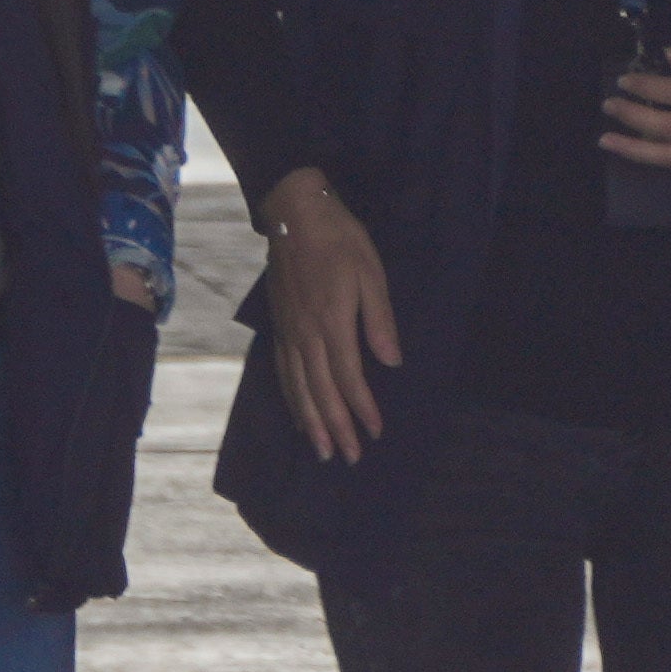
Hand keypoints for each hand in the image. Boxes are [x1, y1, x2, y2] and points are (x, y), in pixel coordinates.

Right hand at [256, 172, 402, 468]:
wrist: (293, 213)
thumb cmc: (340, 239)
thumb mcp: (370, 272)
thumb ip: (379, 319)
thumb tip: (392, 362)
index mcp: (333, 321)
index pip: (349, 377)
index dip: (362, 408)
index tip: (375, 433)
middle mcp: (306, 334)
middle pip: (321, 391)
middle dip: (336, 428)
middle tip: (348, 458)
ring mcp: (288, 332)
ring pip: (298, 387)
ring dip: (311, 422)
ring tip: (322, 451)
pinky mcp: (279, 326)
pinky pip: (282, 372)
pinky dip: (291, 399)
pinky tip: (299, 415)